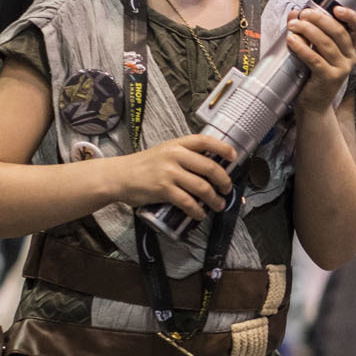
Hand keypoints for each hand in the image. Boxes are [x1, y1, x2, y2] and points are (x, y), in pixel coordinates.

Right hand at [112, 134, 237, 218]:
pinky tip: (200, 214)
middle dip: (224, 181)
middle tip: (227, 189)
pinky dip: (198, 211)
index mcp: (177, 144)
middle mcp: (175, 156)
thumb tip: (212, 169)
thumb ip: (186, 156)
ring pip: (202, 187)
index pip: (205, 141)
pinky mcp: (163, 189)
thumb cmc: (145, 165)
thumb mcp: (165, 151)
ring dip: (215, 199)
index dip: (223, 148)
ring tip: (218, 205)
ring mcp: (169, 172)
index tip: (235, 157)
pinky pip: (188, 202)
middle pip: (210, 167)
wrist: (119, 176)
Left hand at [290, 3, 355, 116]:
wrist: (314, 105)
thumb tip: (294, 13)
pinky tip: (291, 40)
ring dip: (307, 31)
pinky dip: (301, 47)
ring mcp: (342, 69)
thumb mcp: (314, 51)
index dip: (351, 16)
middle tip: (303, 14)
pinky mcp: (330, 78)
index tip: (336, 8)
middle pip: (338, 32)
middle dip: (319, 19)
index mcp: (349, 49)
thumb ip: (306, 31)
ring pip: (326, 43)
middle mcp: (350, 58)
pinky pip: (315, 58)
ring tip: (293, 26)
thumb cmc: (313, 75)